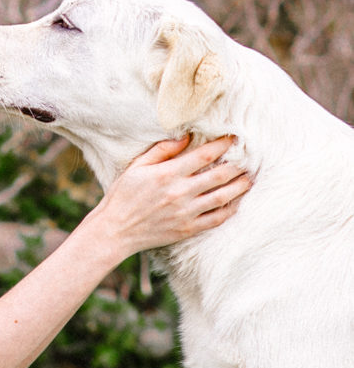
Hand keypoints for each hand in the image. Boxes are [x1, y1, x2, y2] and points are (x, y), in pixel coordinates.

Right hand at [99, 134, 252, 259]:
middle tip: (251, 157)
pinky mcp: (188, 228)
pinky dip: (230, 210)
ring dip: (239, 187)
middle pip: (218, 176)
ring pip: (222, 197)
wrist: (116, 230)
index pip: (203, 156)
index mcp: (167, 174)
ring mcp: (186, 212)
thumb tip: (185, 137)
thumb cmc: (123, 195)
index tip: (234, 138)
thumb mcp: (137, 166)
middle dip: (237, 165)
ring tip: (250, 178)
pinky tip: (237, 202)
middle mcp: (180, 193)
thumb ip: (162, 150)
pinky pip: (215, 219)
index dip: (222, 145)